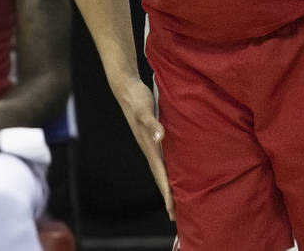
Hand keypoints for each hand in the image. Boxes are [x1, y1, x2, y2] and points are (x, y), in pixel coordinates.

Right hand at [113, 78, 173, 220]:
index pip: (160, 175)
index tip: (172, 210)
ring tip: (176, 201)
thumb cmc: (136, 98)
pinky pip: (164, 158)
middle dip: (167, 197)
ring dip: (168, 185)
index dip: (166, 192)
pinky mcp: (154, 136)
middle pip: (160, 177)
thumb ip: (152, 123)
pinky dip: (169, 170)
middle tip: (175, 216)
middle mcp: (150, 148)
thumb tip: (160, 137)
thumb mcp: (145, 110)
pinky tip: (175, 172)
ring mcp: (151, 143)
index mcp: (149, 147)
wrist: (127, 88)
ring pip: (162, 169)